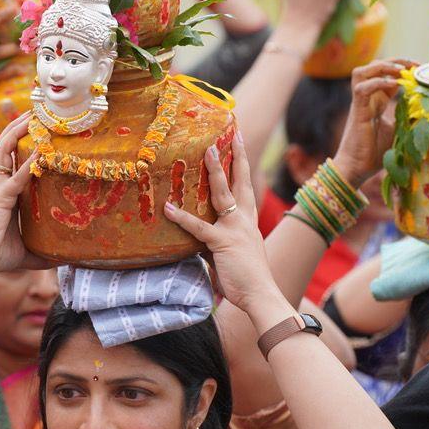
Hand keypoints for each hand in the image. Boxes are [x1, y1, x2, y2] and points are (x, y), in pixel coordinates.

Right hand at [0, 114, 53, 277]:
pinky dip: (30, 161)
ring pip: (4, 151)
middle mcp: (1, 185)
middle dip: (19, 128)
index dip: (23, 143)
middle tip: (36, 111)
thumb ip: (45, 254)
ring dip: (17, 132)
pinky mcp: (0, 197)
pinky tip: (42, 149)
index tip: (38, 130)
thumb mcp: (27, 253)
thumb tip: (66, 260)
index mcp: (6, 193)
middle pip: (6, 147)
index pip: (13, 160)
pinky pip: (17, 175)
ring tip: (32, 115)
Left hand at [164, 134, 277, 313]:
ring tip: (207, 150)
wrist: (260, 294)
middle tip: (231, 134)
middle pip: (240, 181)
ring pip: (224, 193)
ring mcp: (234, 229)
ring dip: (216, 171)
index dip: (242, 166)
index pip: (245, 187)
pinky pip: (198, 227)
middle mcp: (244, 220)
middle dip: (235, 156)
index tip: (239, 145)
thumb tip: (195, 238)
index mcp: (248, 221)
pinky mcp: (222, 242)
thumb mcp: (230, 254)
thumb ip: (214, 242)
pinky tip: (168, 207)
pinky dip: (182, 217)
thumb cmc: (246, 279)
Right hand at [332, 58, 415, 186]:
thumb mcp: (400, 129)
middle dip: (394, 61)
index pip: (386, 74)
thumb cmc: (375, 152)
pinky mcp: (357, 111)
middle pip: (373, 66)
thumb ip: (409, 115)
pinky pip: (361, 88)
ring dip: (382, 67)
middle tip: (413, 66)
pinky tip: (392, 85)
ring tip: (400, 71)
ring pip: (361, 72)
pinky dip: (377, 82)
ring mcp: (360, 103)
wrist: (357, 167)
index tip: (420, 69)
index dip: (402, 67)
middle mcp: (367, 98)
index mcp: (376, 101)